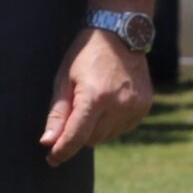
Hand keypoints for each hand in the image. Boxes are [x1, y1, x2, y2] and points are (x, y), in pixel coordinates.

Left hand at [40, 25, 150, 164]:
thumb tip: (48, 142)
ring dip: (95, 128)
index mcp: (95, 96)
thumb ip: (58, 113)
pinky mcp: (144, 106)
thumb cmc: (86, 54)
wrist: (120, 33)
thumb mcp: (64, 78)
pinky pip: (122, 128)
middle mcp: (118, 105)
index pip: (76, 136)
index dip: (62, 150)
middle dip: (79, 133)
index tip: (51, 158)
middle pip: (91, 139)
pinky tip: (110, 101)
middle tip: (75, 112)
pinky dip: (111, 122)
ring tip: (94, 101)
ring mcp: (134, 107)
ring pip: (107, 136)